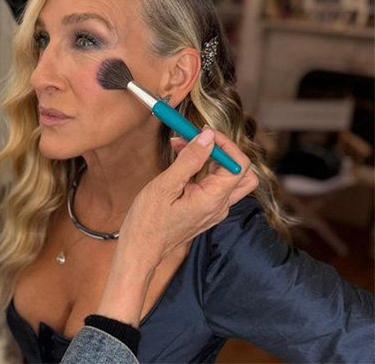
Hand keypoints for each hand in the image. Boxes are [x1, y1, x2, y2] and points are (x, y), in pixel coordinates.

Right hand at [96, 128, 257, 325]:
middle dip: (222, 150)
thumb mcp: (165, 186)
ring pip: (226, 177)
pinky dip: (201, 169)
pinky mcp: (204, 211)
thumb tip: (207, 138)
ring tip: (181, 145)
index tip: (203, 132)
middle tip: (198, 139)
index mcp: (213, 200)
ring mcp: (213, 210)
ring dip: (209, 157)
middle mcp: (219, 206)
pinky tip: (180, 162)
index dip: (225, 144)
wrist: (140, 249)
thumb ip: (189, 160)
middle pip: (241, 172)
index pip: (238, 165)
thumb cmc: (148, 221)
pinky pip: (212, 185)